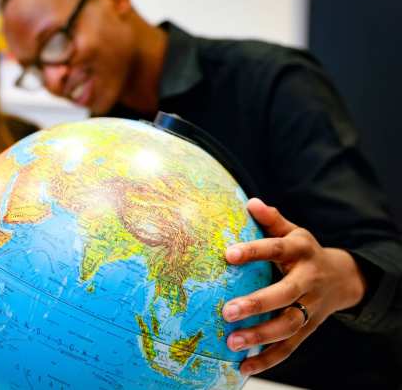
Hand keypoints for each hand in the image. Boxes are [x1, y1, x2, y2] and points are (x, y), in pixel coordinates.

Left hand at [222, 198, 366, 375]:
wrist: (341, 277)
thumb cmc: (303, 251)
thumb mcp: (292, 231)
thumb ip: (272, 220)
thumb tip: (251, 203)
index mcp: (300, 251)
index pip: (275, 249)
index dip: (253, 251)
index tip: (227, 254)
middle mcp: (308, 280)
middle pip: (285, 294)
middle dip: (257, 303)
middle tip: (227, 311)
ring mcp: (310, 307)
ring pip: (288, 325)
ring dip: (260, 336)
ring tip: (231, 342)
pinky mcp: (308, 328)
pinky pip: (290, 347)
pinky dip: (268, 359)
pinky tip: (244, 366)